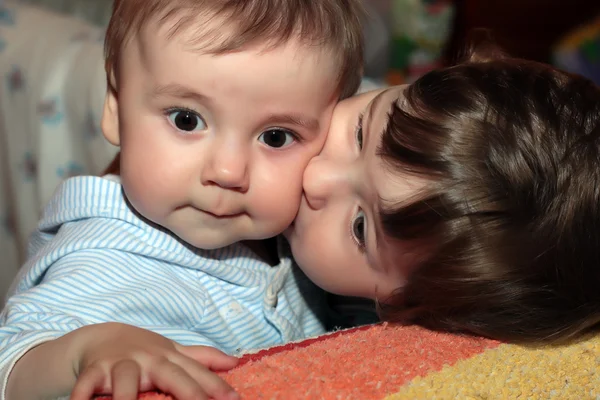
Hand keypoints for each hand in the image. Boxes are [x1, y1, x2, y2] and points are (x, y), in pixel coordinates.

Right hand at [69, 323, 238, 399]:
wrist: (99, 337)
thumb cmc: (143, 350)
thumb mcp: (173, 351)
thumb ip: (203, 358)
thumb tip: (236, 362)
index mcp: (170, 357)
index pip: (197, 372)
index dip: (216, 386)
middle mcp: (148, 359)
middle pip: (171, 374)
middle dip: (189, 391)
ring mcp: (120, 364)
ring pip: (126, 381)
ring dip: (130, 398)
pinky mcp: (94, 371)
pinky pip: (86, 385)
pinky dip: (82, 397)